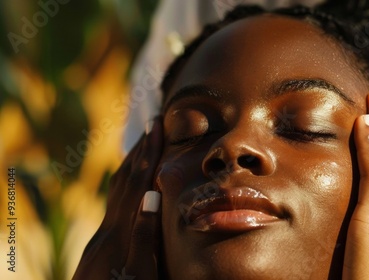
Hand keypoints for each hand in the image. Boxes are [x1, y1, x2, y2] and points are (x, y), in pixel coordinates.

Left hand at [73, 116, 163, 279]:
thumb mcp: (138, 273)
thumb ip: (145, 235)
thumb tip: (153, 195)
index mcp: (121, 231)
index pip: (138, 182)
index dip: (149, 154)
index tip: (158, 127)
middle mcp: (108, 227)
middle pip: (125, 179)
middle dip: (140, 150)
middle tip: (152, 123)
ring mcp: (101, 235)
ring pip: (117, 190)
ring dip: (131, 163)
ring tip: (143, 144)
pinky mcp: (99, 244)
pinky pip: (113, 202)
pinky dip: (123, 184)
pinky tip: (127, 183)